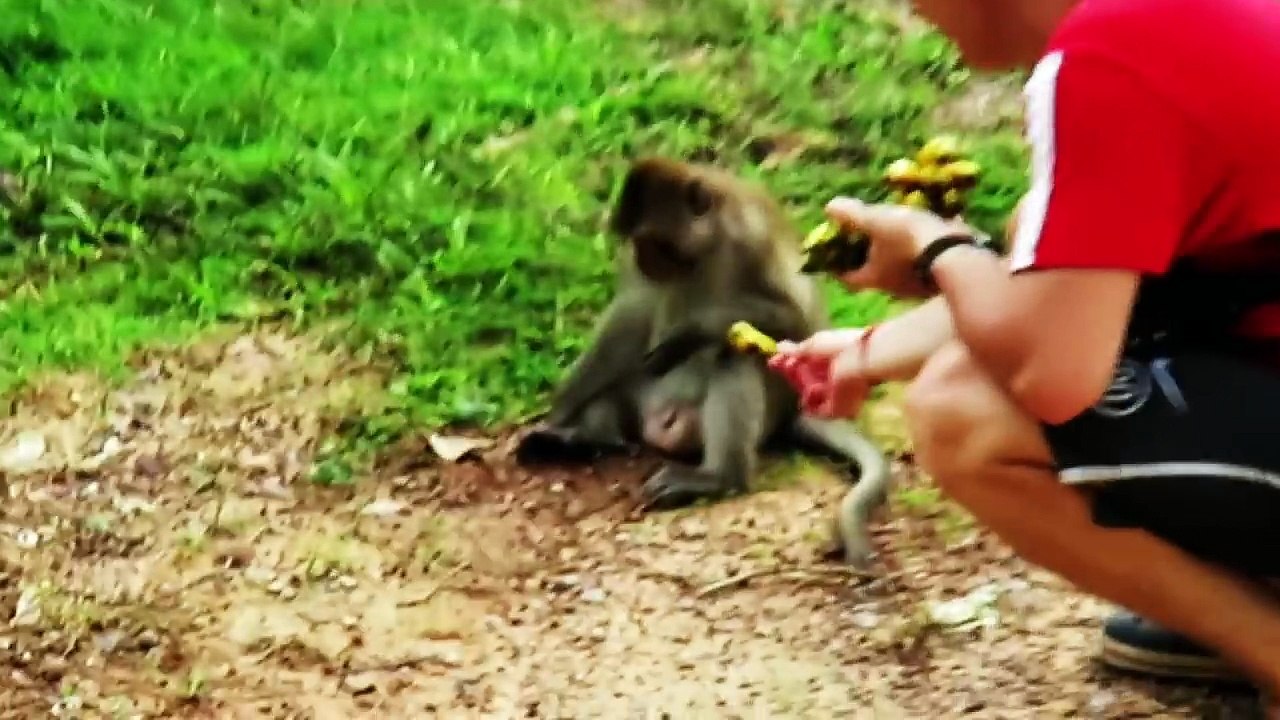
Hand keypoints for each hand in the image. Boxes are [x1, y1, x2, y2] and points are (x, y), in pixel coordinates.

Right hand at [768, 328, 875, 418]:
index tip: (773, 362)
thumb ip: (795, 350)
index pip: (805, 363)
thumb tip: (778, 347)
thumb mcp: (813, 344)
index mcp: (830, 358)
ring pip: (810, 395)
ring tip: (804, 377)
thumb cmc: (840, 346)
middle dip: (794, 375)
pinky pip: (817, 410)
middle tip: (785, 367)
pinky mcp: (836, 409)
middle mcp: (833, 377)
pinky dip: (810, 401)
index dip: (789, 363)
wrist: (861, 362)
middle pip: (806, 380)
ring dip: (802, 387)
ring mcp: (835, 394)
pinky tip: (812, 390)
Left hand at [824, 196, 975, 298]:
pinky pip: (925, 261)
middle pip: (874, 273)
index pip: (847, 277)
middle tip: (864, 234)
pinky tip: (927, 227)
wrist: (958, 255)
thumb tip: (830, 207)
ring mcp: (918, 285)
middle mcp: (894, 287)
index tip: (833, 250)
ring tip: (896, 227)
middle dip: (868, 255)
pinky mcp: (939, 277)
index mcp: (874, 277)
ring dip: (896, 251)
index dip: (836, 265)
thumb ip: (853, 216)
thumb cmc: (910, 240)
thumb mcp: (877, 221)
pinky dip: (921, 247)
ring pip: (900, 267)